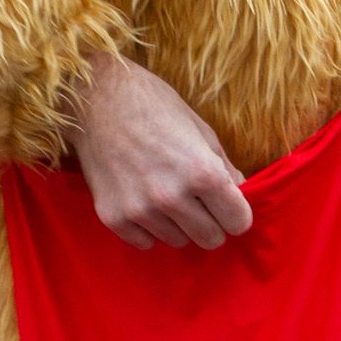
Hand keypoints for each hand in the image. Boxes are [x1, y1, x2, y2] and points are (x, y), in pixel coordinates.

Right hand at [70, 53, 251, 251]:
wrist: (96, 98)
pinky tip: (142, 199)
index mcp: (202, 172)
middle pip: (211, 239)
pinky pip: (145, 242)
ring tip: (164, 192)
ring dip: (178, 224)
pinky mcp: (113, 217)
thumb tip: (243, 193)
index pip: (238, 223)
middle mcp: (171, 196)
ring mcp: (139, 210)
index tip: (226, 204)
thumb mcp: (201, 129)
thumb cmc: (154, 106)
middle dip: (211, 222)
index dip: (236, 213)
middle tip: (198, 201)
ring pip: (178, 242)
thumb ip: (225, 167)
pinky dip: (148, 227)